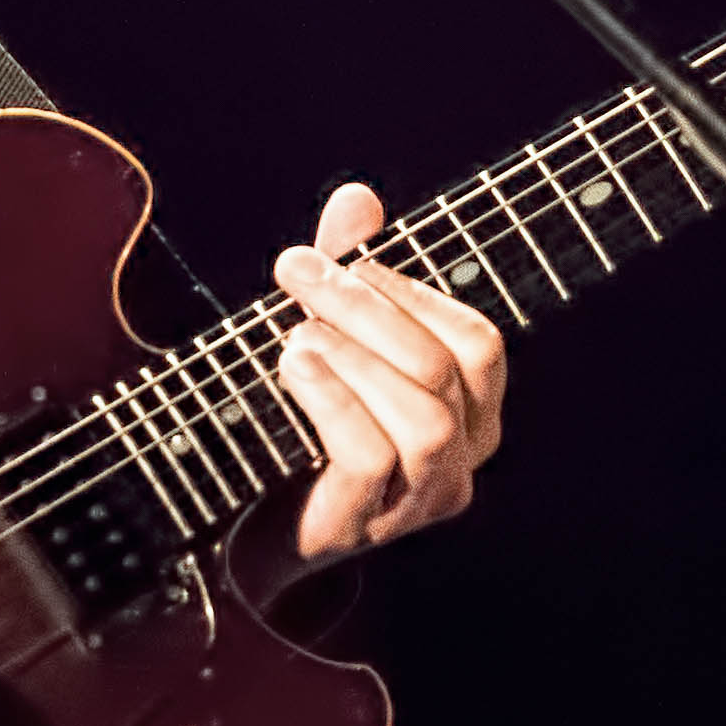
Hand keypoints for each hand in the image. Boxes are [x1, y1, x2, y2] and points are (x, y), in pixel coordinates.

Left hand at [274, 180, 506, 560]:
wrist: (246, 528)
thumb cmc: (302, 422)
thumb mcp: (328, 339)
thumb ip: (348, 273)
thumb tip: (357, 197)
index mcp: (471, 415)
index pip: (478, 342)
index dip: (415, 292)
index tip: (348, 257)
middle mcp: (458, 463)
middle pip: (442, 371)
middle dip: (367, 307)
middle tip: (295, 269)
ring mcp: (415, 504)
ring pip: (425, 421)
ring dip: (357, 359)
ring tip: (296, 331)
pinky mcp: (362, 527)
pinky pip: (369, 458)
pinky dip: (332, 400)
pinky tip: (294, 366)